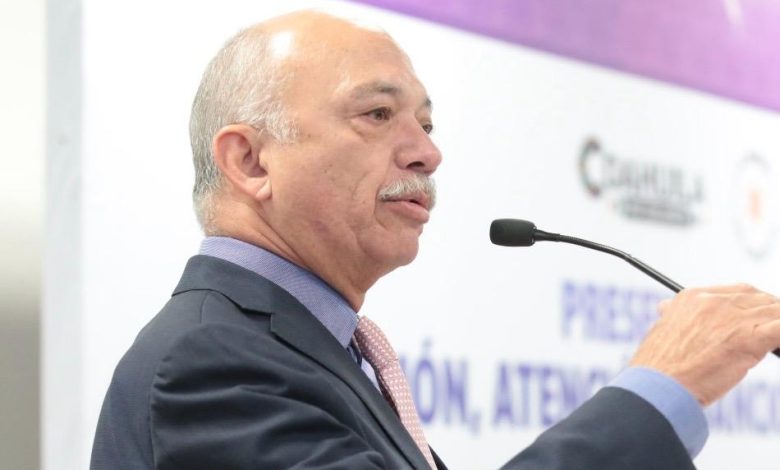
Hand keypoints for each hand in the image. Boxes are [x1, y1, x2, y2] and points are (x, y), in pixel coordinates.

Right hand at [630, 284, 779, 405]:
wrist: (659, 388)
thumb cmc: (660, 367)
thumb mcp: (663, 331)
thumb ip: (676, 317)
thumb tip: (669, 309)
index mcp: (692, 297)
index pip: (736, 291)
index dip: (752, 304)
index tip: (756, 316)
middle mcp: (713, 302)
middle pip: (758, 297)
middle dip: (770, 311)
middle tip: (773, 327)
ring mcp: (732, 319)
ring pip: (774, 311)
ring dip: (778, 323)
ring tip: (776, 339)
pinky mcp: (748, 339)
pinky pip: (779, 328)